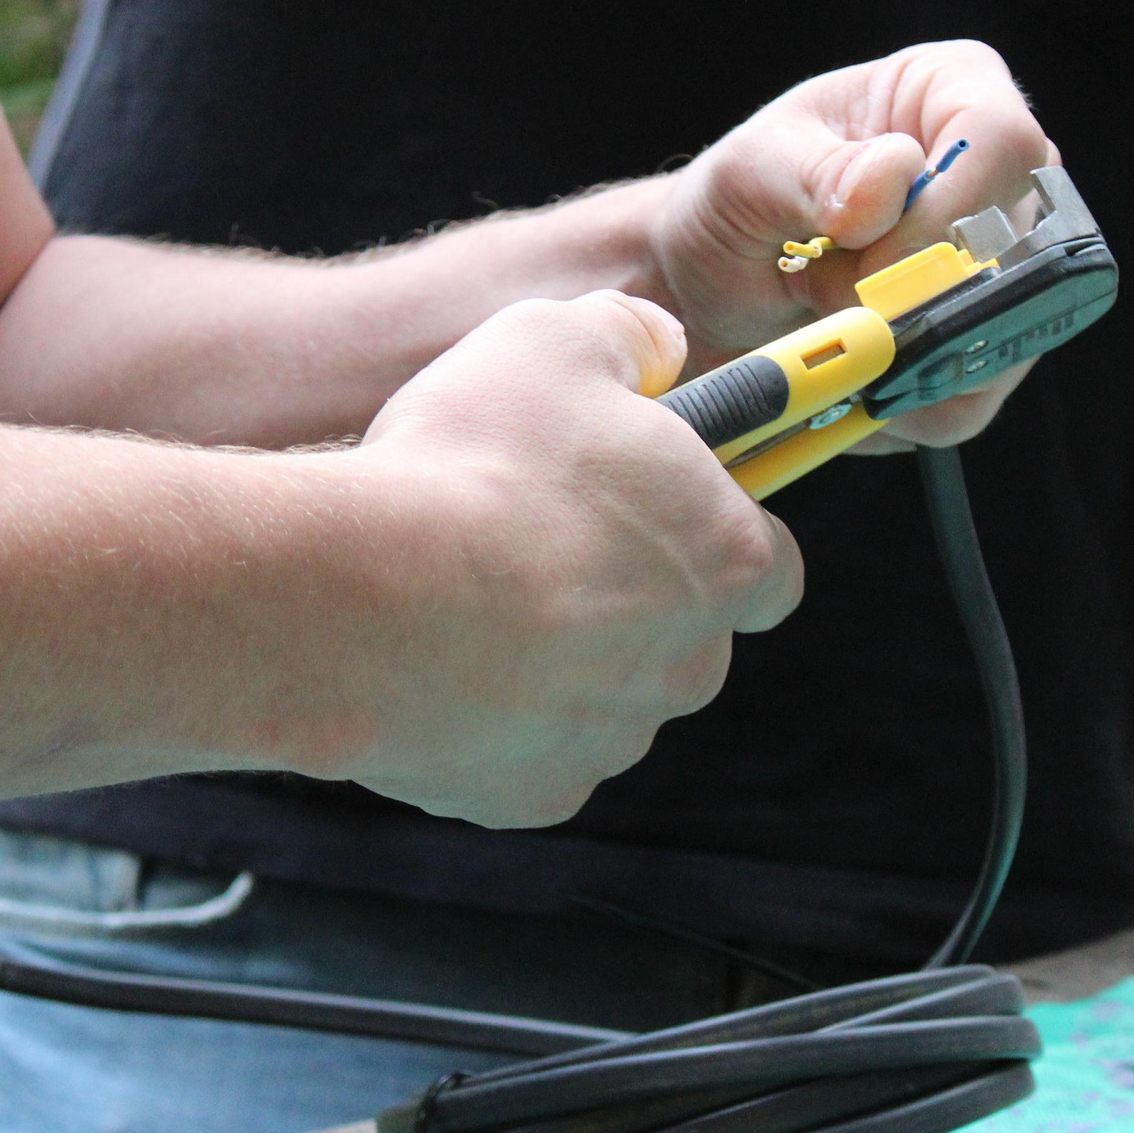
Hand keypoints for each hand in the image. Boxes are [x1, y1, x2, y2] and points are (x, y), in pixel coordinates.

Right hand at [340, 291, 800, 826]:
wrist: (364, 601)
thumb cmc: (471, 466)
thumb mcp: (552, 338)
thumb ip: (625, 338)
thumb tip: (654, 345)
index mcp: (723, 556)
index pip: (769, 562)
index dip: (716, 527)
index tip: (662, 503)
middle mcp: (687, 663)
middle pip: (681, 634)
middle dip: (625, 595)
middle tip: (539, 538)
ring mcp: (611, 738)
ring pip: (602, 695)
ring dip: (555, 654)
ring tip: (467, 594)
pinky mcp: (534, 794)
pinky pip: (527, 751)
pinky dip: (491, 714)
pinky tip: (435, 661)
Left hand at [648, 41, 1054, 449]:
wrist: (708, 293)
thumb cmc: (733, 209)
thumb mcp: (748, 174)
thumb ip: (815, 173)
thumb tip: (889, 183)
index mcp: (951, 93)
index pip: (1002, 144)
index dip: (942, 214)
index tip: (864, 259)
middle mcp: (998, 177)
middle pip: (1020, 247)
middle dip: (915, 297)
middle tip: (829, 300)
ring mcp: (1004, 268)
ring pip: (1004, 333)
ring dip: (903, 353)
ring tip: (825, 324)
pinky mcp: (984, 349)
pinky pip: (973, 395)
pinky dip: (901, 400)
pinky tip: (847, 370)